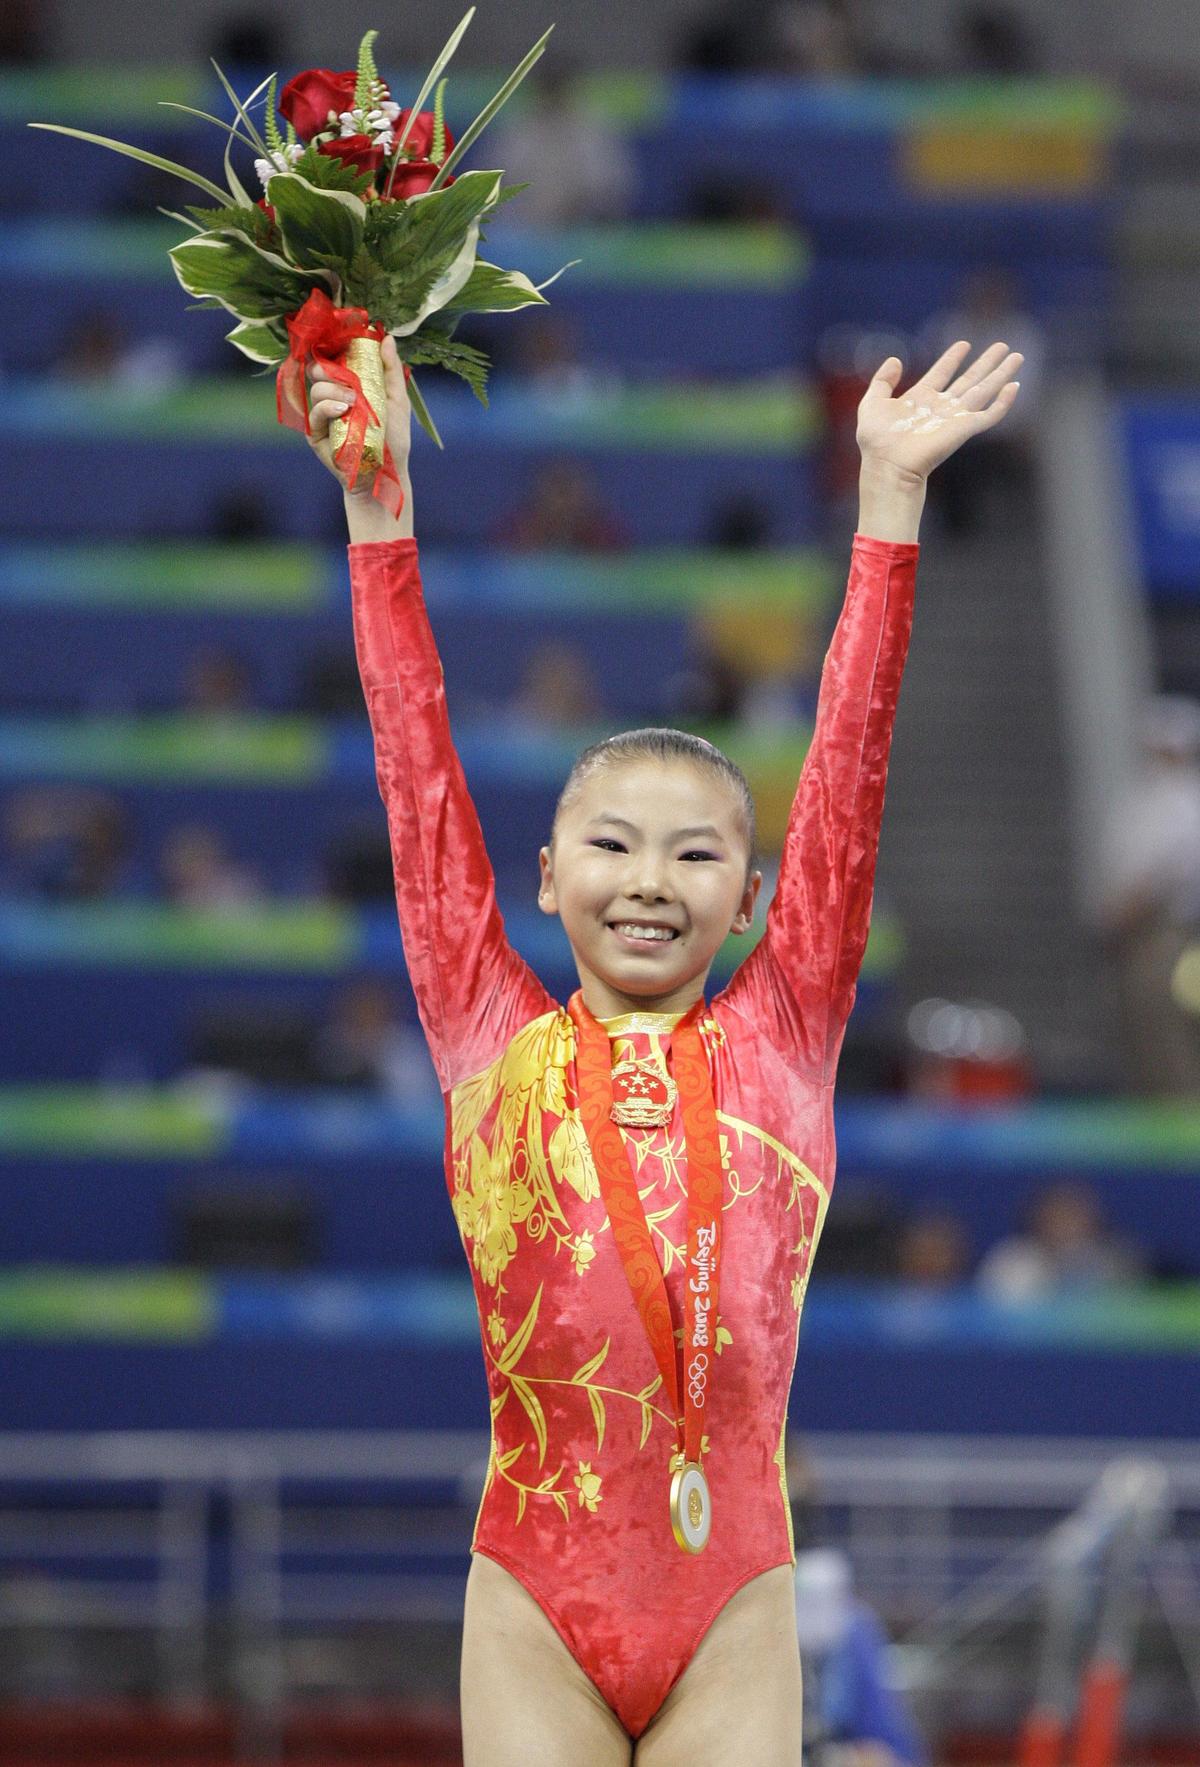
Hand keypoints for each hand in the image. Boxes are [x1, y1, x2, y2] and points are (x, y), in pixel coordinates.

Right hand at [306, 332, 412, 496]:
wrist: (387, 474)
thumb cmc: (394, 440)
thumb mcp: (397, 401)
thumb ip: (391, 370)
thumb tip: (386, 337)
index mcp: (350, 386)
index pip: (335, 359)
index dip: (335, 348)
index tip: (343, 343)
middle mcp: (334, 397)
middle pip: (318, 369)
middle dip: (330, 366)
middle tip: (348, 377)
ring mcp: (323, 415)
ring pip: (315, 388)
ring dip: (334, 388)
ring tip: (352, 401)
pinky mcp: (316, 434)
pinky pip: (314, 412)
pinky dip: (326, 407)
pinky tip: (342, 409)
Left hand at [857, 340, 1021, 483]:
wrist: (888, 465)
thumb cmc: (877, 442)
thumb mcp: (872, 403)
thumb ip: (882, 381)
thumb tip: (896, 359)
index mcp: (920, 400)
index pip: (941, 374)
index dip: (952, 359)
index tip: (963, 344)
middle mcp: (940, 408)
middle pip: (969, 380)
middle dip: (986, 363)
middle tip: (1003, 346)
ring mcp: (954, 419)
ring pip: (984, 391)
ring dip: (1001, 374)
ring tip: (1017, 356)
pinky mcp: (964, 429)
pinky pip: (989, 415)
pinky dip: (1003, 403)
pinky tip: (1014, 387)